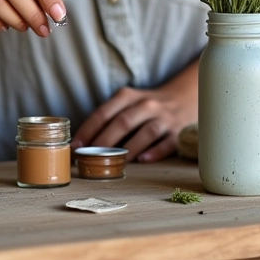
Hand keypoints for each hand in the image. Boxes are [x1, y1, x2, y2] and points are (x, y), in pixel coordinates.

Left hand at [71, 62, 197, 162]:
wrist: (183, 100)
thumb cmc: (146, 107)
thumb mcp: (128, 103)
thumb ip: (109, 118)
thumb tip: (84, 144)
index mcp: (129, 96)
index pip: (104, 112)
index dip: (89, 130)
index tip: (76, 146)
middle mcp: (147, 105)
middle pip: (123, 122)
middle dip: (104, 141)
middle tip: (90, 158)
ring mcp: (164, 118)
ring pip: (146, 132)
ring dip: (129, 148)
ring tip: (114, 163)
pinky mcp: (178, 133)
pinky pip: (167, 143)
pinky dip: (155, 152)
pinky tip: (143, 160)